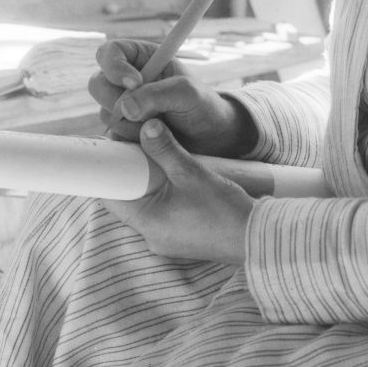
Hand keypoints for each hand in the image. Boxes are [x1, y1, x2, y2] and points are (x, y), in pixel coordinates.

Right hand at [90, 39, 258, 156]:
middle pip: (98, 84)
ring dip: (132, 123)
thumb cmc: (202, 106)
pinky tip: (154, 138)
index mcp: (140, 59)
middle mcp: (125, 82)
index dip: (114, 66)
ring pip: (106, 113)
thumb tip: (125, 108)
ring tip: (162, 124)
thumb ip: (156, 94)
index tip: (135, 82)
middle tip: (147, 111)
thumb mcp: (187, 93)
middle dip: (119, 100)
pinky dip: (132, 140)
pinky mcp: (123, 132)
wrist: (210, 139)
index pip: (110, 52)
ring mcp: (122, 108)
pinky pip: (113, 137)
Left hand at [102, 118, 252, 262]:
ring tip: (161, 161)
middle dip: (134, 174)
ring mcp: (165, 239)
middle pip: (128, 200)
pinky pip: (161, 213)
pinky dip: (164, 196)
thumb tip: (146, 127)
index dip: (112, 171)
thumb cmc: (224, 209)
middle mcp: (151, 236)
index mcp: (147, 223)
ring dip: (151, 184)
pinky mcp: (179, 238)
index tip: (116, 150)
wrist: (255, 237)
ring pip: (146, 206)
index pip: (112, 196)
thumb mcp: (192, 173)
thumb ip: (165, 149)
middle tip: (140, 149)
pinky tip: (177, 181)